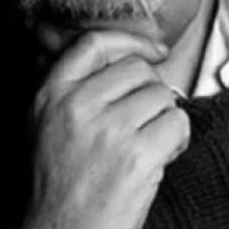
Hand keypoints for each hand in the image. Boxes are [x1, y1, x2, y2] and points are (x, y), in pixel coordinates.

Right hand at [22, 31, 190, 228]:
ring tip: (147, 146)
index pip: (94, 44)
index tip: (153, 50)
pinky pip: (177, 123)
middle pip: (138, 69)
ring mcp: (107, 129)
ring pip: (162, 96)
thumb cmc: (64, 187)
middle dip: (150, 93)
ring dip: (164, 119)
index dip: (131, 41)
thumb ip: (78, 90)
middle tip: (143, 123)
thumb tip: (132, 59)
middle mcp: (77, 106)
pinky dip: (177, 140)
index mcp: (51, 95)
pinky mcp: (136, 155)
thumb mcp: (50, 126)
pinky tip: (159, 158)